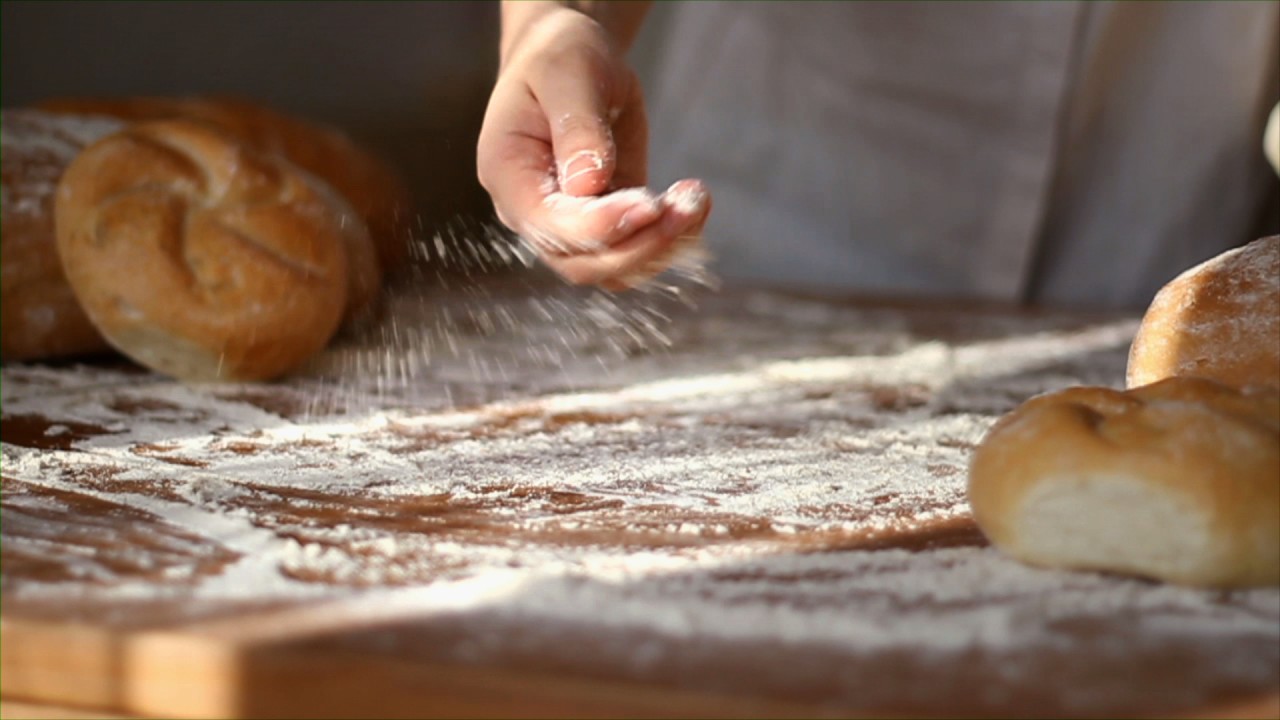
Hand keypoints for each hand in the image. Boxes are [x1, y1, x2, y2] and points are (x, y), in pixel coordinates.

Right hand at [477, 3, 710, 289]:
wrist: (568, 60)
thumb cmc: (559, 58)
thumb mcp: (566, 75)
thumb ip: (577, 129)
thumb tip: (589, 185)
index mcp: (509, 176)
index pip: (551, 226)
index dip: (601, 226)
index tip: (650, 204)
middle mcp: (532, 213)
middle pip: (582, 264)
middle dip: (641, 244)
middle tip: (688, 205)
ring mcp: (568, 226)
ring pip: (613, 270)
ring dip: (662, 247)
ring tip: (696, 199)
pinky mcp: (605, 223)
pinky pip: (635, 253)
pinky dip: (670, 241)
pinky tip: (694, 204)